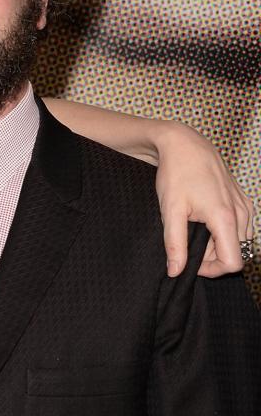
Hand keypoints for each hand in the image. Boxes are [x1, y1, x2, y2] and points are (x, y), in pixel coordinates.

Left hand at [154, 121, 253, 276]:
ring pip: (238, 241)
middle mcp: (242, 213)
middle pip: (236, 253)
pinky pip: (239, 226)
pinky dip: (222, 231)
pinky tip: (201, 219)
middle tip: (185, 242)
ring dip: (217, 243)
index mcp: (225, 217)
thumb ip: (174, 244)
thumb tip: (176, 271)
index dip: (211, 269)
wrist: (184, 144)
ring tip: (191, 228)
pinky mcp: (242, 200)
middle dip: (212, 256)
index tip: (190, 261)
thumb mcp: (170, 210)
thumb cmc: (176, 173)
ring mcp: (245, 205)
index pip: (233, 263)